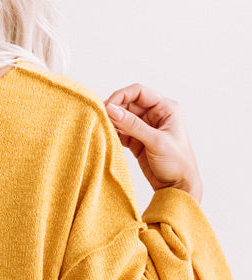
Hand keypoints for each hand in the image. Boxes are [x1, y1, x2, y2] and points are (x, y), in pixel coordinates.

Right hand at [103, 83, 202, 203]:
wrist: (178, 187)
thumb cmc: (177, 163)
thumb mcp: (155, 141)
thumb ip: (132, 125)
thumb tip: (111, 109)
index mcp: (166, 108)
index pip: (139, 92)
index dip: (121, 96)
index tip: (107, 106)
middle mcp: (156, 114)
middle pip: (128, 103)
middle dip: (114, 109)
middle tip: (101, 118)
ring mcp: (146, 128)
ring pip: (123, 117)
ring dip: (112, 121)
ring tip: (102, 127)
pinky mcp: (138, 140)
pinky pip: (122, 131)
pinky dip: (114, 133)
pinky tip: (106, 136)